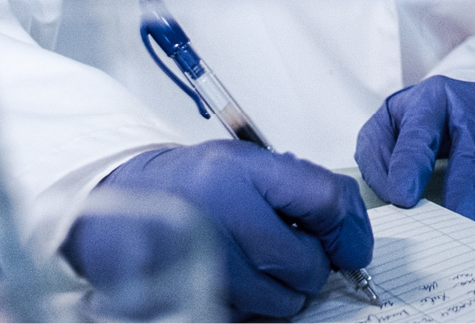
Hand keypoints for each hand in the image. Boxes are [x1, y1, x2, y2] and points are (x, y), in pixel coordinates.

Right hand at [66, 141, 372, 319]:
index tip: (352, 247)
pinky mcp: (187, 295)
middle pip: (306, 264)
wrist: (121, 202)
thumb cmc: (195, 184)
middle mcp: (221, 213)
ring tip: (258, 266)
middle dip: (311, 268)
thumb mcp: (248, 165)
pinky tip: (237, 281)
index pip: (326, 199)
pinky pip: (248, 318)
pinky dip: (252, 308)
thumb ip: (301, 192)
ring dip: (282, 292)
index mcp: (242, 170)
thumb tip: (353, 238)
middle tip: (293, 255)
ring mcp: (200, 261)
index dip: (351, 230)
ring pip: (280, 302)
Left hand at [355, 77, 474, 237]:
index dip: (412, 163)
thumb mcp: (384, 131)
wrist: (454, 98)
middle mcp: (474, 101)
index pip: (421, 130)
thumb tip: (391, 191)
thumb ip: (376, 156)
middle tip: (461, 224)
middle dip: (467, 185)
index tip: (405, 198)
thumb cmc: (418, 126)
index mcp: (431, 101)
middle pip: (474, 142)